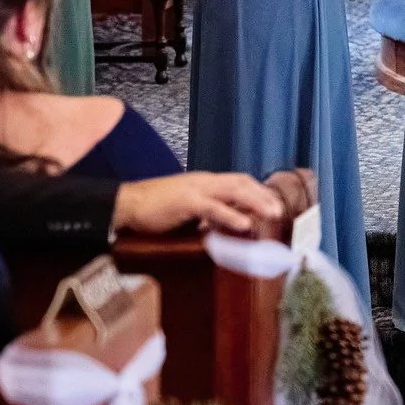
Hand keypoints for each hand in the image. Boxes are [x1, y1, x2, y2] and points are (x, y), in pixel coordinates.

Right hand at [113, 172, 285, 236]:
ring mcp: (195, 189)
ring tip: (272, 214)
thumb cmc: (153, 208)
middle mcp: (204, 181)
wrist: (124, 204)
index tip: (273, 202)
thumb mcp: (185, 208)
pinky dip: (231, 215)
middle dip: (263, 195)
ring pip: (233, 191)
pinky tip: (244, 224)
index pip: (238, 180)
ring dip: (256, 202)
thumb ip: (205, 212)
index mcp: (204, 181)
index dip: (257, 190)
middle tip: (279, 210)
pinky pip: (212, 207)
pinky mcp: (184, 201)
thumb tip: (224, 224)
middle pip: (241, 182)